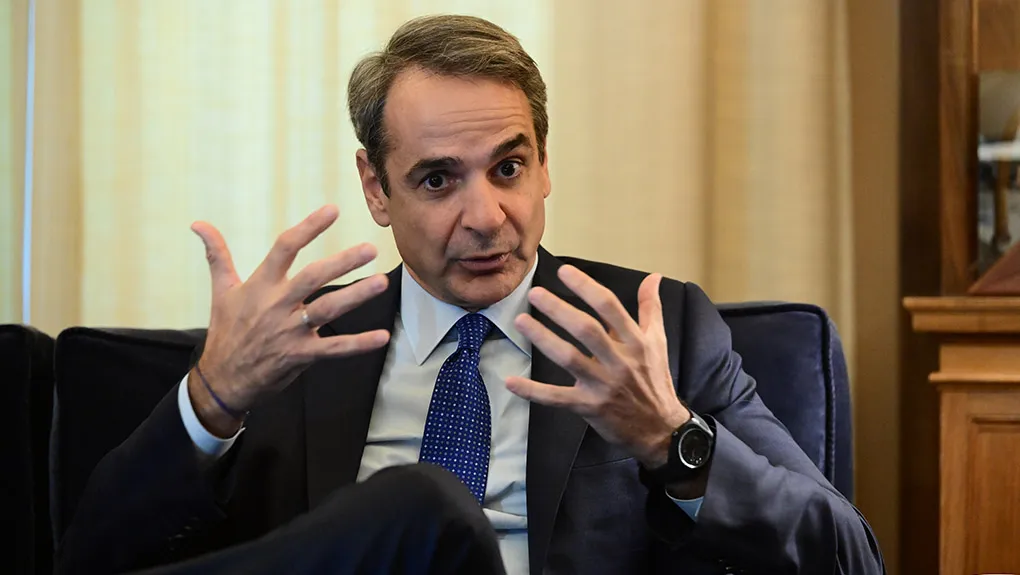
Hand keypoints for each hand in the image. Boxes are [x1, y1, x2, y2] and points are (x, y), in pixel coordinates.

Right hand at [189, 205, 390, 436]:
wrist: (221, 380)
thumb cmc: (226, 331)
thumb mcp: (221, 291)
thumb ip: (217, 255)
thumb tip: (198, 223)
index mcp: (260, 285)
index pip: (285, 248)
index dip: (308, 228)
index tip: (332, 210)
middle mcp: (276, 304)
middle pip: (313, 278)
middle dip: (342, 262)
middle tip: (370, 249)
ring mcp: (289, 331)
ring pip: (328, 310)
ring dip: (356, 296)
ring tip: (381, 282)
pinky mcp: (300, 355)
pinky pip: (334, 349)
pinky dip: (358, 344)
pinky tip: (382, 337)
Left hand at [506, 265, 688, 467]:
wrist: (661, 430)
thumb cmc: (655, 381)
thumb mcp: (658, 342)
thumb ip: (651, 307)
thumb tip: (653, 276)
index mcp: (635, 341)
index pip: (609, 307)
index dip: (586, 287)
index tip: (565, 272)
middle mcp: (620, 361)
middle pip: (587, 330)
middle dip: (560, 309)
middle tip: (535, 293)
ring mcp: (603, 385)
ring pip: (570, 359)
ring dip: (543, 339)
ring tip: (521, 321)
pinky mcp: (589, 407)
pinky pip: (557, 398)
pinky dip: (533, 391)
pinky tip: (511, 382)